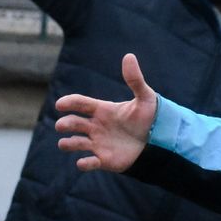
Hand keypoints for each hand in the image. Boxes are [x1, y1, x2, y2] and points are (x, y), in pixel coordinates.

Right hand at [55, 53, 156, 172]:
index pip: (80, 103)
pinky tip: (84, 162)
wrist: (159, 141)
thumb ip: (135, 79)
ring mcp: (98, 143)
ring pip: (74, 143)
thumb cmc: (150, 118)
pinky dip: (84, 164)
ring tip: (66, 143)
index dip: (69, 102)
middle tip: (63, 125)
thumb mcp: (144, 98)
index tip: (61, 104)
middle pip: (72, 123)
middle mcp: (96, 126)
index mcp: (102, 110)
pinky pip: (89, 163)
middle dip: (65, 124)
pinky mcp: (104, 159)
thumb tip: (129, 56)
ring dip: (68, 143)